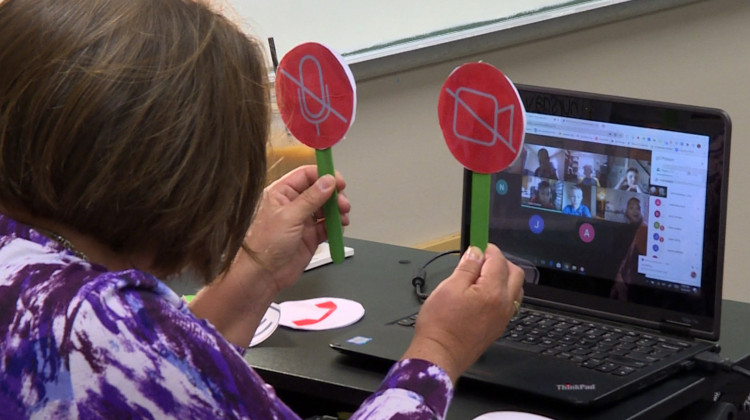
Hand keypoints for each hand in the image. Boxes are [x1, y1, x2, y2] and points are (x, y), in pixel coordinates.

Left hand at [242, 165, 349, 292]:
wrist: (263, 274)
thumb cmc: (264, 245)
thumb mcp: (289, 216)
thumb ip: (311, 198)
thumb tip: (327, 181)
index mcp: (282, 193)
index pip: (306, 175)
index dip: (324, 175)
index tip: (338, 181)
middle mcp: (293, 204)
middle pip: (320, 190)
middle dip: (334, 195)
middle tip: (342, 203)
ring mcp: (303, 220)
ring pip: (326, 208)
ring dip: (337, 210)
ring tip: (342, 216)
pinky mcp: (311, 235)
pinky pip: (328, 225)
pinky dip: (336, 225)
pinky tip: (338, 227)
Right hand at [401, 244, 524, 382]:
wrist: (440, 355)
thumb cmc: (440, 325)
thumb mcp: (449, 287)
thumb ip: (466, 267)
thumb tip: (475, 253)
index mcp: (492, 291)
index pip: (498, 260)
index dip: (487, 249)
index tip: (477, 246)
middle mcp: (503, 304)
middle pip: (515, 273)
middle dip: (500, 261)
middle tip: (481, 259)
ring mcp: (503, 317)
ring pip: (515, 289)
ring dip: (503, 277)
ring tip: (481, 276)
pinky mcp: (498, 327)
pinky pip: (509, 303)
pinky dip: (501, 292)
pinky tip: (483, 293)